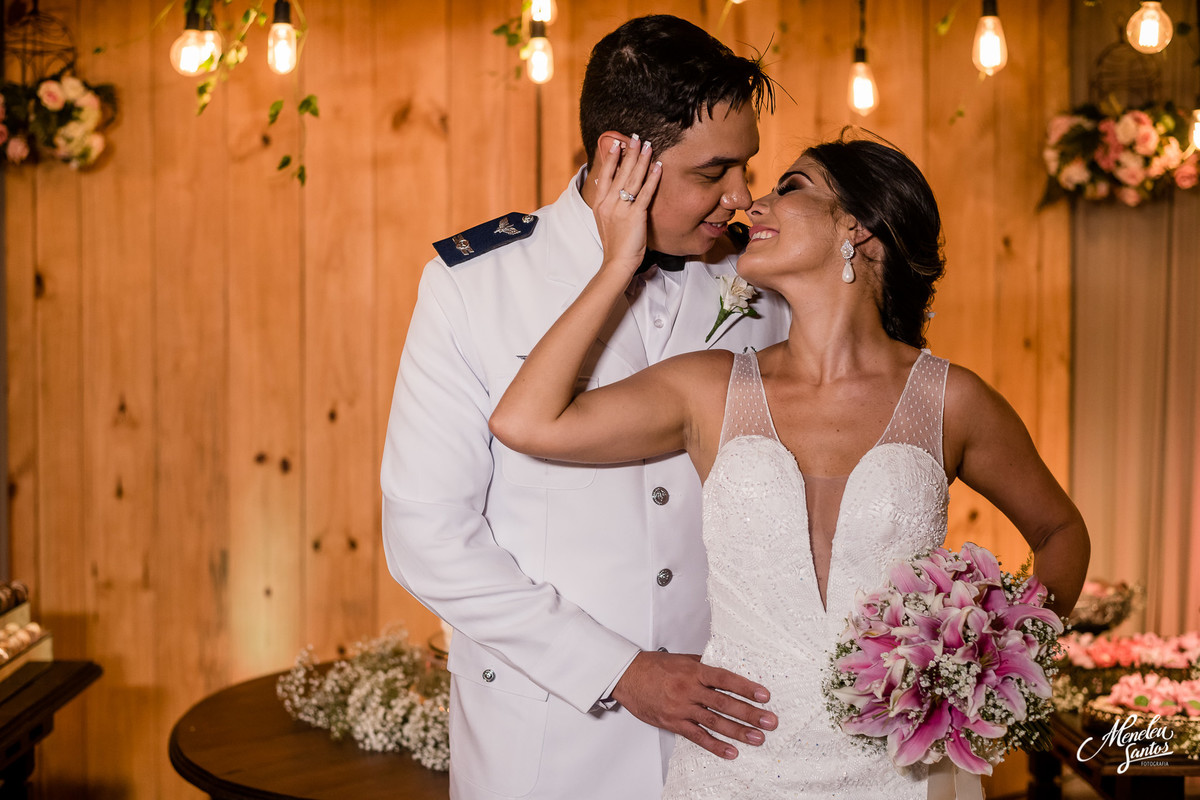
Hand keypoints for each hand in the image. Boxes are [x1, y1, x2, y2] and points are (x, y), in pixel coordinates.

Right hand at [592, 134, 662, 275]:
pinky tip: (658, 167)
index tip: (616, 143)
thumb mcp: (602, 218)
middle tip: (636, 138)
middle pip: (620, 172)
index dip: (611, 158)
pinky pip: (645, 193)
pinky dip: (652, 178)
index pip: (605, 174)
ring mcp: (622, 209)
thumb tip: (600, 182)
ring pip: (633, 179)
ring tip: (647, 146)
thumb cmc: (613, 242)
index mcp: (600, 203)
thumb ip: (603, 199)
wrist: (617, 261)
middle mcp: (609, 203)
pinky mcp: (636, 215)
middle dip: (629, 153)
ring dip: (641, 160)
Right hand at [611, 651, 776, 759]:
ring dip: (738, 731)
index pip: (725, 679)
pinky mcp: (673, 722)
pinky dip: (715, 745)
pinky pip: (697, 736)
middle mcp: (689, 690)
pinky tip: (730, 751)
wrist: (627, 676)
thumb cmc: (654, 667)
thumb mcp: (682, 659)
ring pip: (714, 721)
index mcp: (694, 672)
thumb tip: (726, 666)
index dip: (746, 687)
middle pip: (724, 703)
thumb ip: (704, 665)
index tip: (764, 695)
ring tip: (757, 738)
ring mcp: (681, 708)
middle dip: (749, 713)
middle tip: (769, 721)